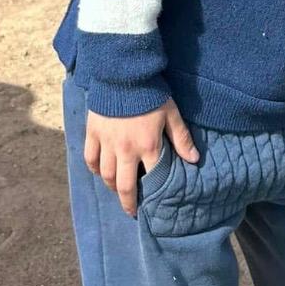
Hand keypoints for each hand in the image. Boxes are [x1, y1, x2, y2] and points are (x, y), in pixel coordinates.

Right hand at [85, 99, 198, 216]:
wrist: (124, 74)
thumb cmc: (151, 94)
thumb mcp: (171, 114)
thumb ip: (182, 138)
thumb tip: (194, 160)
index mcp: (147, 146)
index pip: (151, 179)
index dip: (151, 195)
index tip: (152, 205)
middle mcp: (125, 150)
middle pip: (123, 186)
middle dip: (127, 203)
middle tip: (131, 211)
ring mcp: (106, 142)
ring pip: (106, 175)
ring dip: (112, 187)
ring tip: (117, 191)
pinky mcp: (93, 133)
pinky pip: (90, 158)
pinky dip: (94, 168)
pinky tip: (100, 171)